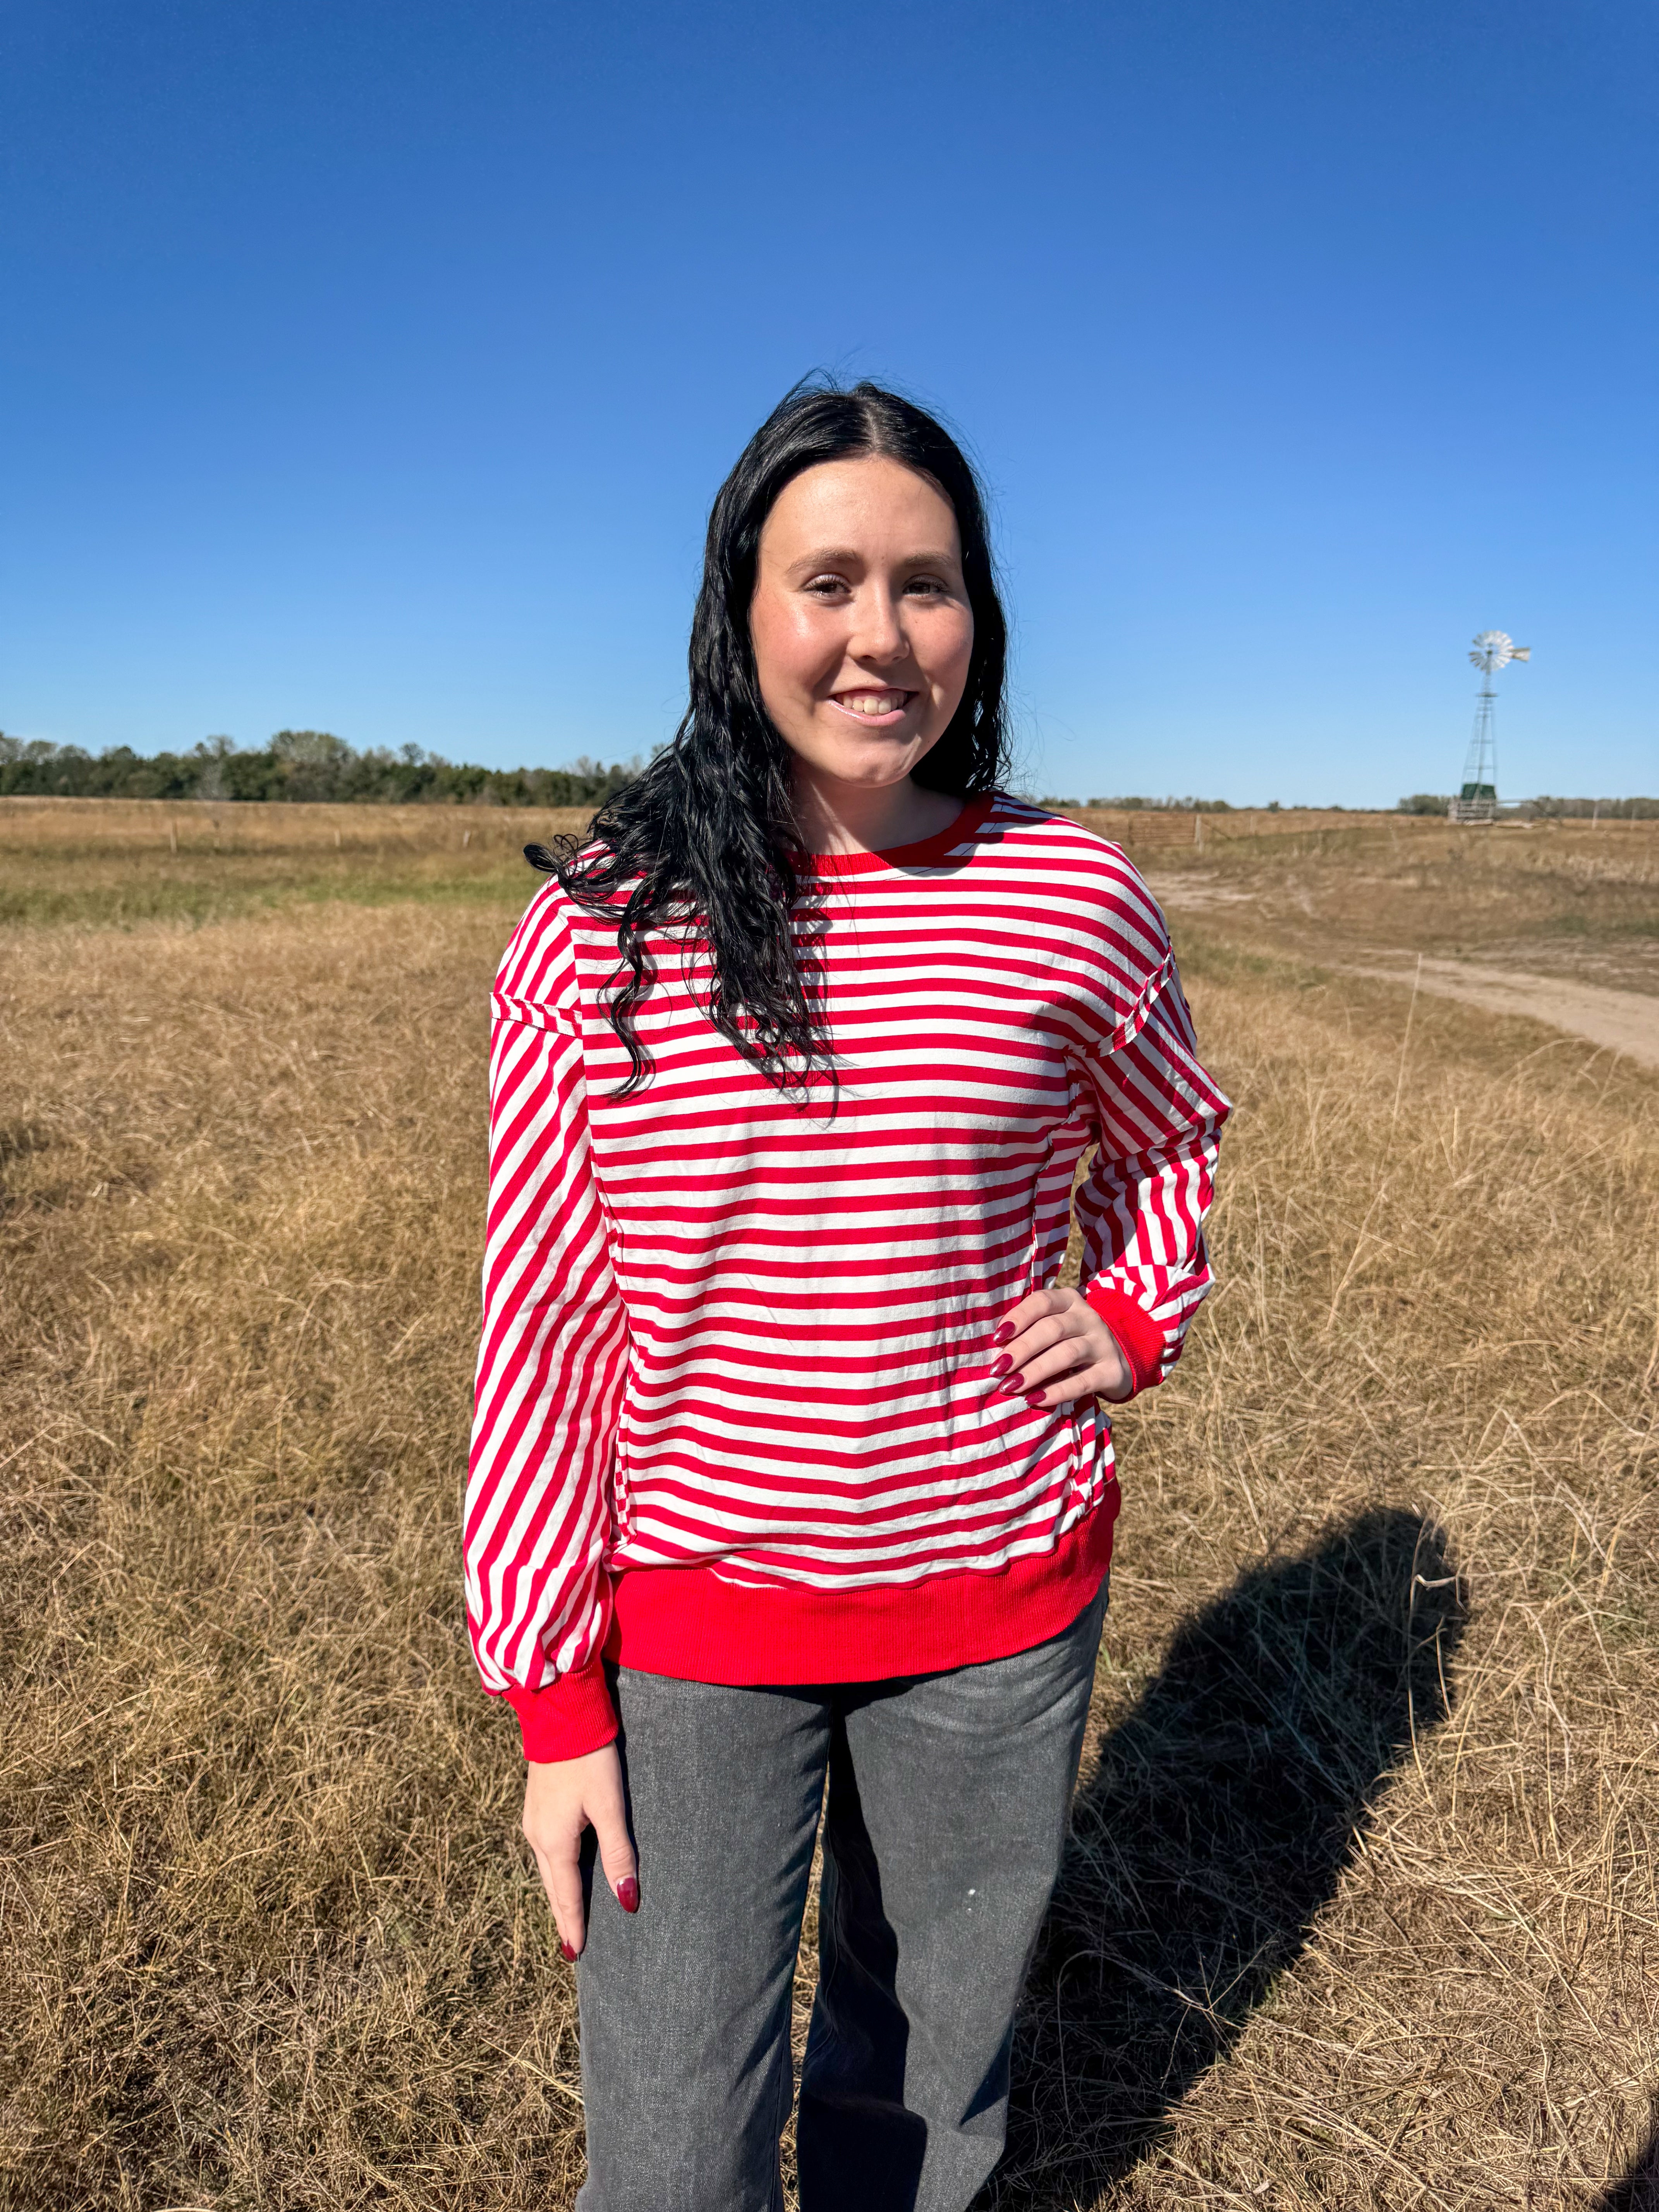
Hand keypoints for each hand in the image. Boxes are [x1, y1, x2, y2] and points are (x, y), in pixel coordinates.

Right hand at [522, 1742, 638, 1960]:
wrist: (560, 1716)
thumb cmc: (589, 1759)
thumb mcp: (609, 1807)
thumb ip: (619, 1854)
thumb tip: (626, 1901)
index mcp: (554, 1841)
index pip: (567, 1895)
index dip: (574, 1925)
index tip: (576, 1954)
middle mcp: (536, 1836)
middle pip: (553, 1887)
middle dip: (563, 1916)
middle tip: (572, 1946)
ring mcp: (533, 1820)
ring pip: (547, 1870)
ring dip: (558, 1894)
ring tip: (569, 1917)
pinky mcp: (537, 1806)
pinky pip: (545, 1851)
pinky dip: (556, 1871)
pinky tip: (563, 1873)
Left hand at [991, 1284, 1132, 1407]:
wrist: (1120, 1360)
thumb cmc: (1071, 1341)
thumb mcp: (1056, 1327)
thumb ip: (1031, 1331)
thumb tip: (996, 1352)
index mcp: (1069, 1301)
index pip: (1042, 1301)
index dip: (1018, 1317)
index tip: (996, 1338)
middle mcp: (1088, 1317)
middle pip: (1052, 1329)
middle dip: (1022, 1349)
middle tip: (997, 1368)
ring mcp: (1103, 1344)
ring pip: (1066, 1354)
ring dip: (1034, 1371)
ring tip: (1010, 1386)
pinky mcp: (1112, 1372)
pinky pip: (1082, 1382)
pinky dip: (1056, 1391)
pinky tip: (1034, 1400)